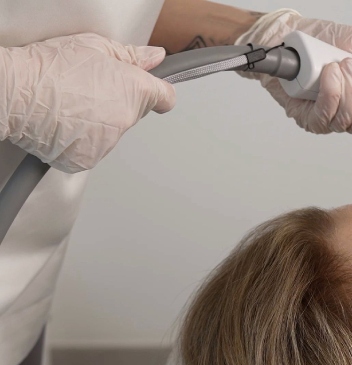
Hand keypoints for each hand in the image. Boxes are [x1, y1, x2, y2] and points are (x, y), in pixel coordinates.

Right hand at [0, 33, 175, 172]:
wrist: (15, 93)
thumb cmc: (49, 67)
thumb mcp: (93, 46)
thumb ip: (130, 56)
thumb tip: (155, 57)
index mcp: (133, 90)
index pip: (164, 98)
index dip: (158, 93)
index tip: (152, 91)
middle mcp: (125, 120)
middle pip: (132, 114)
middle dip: (117, 102)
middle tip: (88, 89)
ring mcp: (108, 143)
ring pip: (111, 132)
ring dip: (97, 122)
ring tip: (69, 104)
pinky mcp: (88, 159)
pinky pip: (91, 149)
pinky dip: (79, 139)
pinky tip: (63, 122)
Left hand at [236, 9, 351, 157]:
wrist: (295, 36)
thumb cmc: (329, 42)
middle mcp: (351, 117)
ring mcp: (330, 120)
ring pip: (346, 121)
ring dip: (348, 89)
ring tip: (343, 64)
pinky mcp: (310, 119)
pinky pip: (324, 116)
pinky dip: (330, 92)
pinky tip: (329, 74)